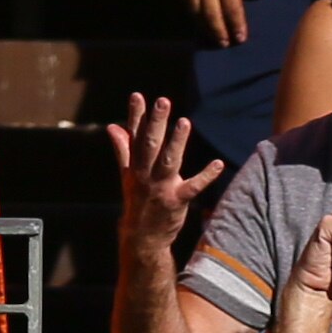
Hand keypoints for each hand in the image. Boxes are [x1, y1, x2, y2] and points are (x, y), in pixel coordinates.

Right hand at [107, 92, 224, 260]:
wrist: (142, 237)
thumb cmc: (138, 201)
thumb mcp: (128, 174)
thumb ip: (123, 149)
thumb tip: (113, 126)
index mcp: (135, 165)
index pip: (135, 136)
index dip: (136, 116)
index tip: (138, 95)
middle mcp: (146, 174)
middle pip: (151, 144)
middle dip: (156, 122)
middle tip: (163, 101)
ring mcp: (161, 187)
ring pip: (169, 161)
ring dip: (176, 142)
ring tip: (185, 122)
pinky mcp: (177, 201)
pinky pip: (193, 187)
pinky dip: (206, 176)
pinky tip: (218, 164)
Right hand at [169, 0, 264, 44]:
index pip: (232, 7)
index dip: (237, 25)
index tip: (241, 38)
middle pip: (212, 15)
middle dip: (219, 32)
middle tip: (225, 44)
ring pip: (196, 12)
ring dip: (204, 27)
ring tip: (211, 37)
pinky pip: (184, 1)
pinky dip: (191, 13)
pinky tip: (197, 20)